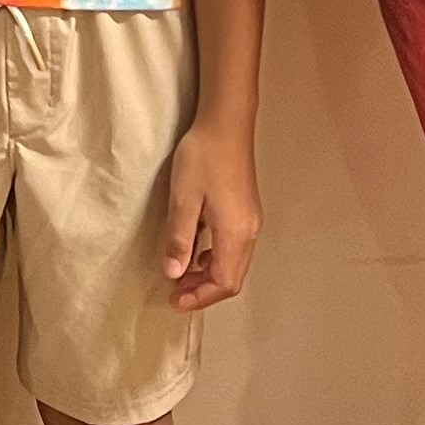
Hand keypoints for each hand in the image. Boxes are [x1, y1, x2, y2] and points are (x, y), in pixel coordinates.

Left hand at [164, 121, 262, 311]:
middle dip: (204, 290)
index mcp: (235, 234)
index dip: (199, 297)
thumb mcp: (183, 199)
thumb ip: (179, 239)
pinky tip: (195, 249)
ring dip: (209, 275)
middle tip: (175, 292)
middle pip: (232, 278)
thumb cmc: (203, 158)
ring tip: (181, 273)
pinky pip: (234, 247)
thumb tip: (174, 274)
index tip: (173, 301)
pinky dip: (215, 258)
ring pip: (234, 264)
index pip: (223, 282)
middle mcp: (249, 232)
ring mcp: (250, 221)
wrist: (226, 124)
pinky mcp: (246, 211)